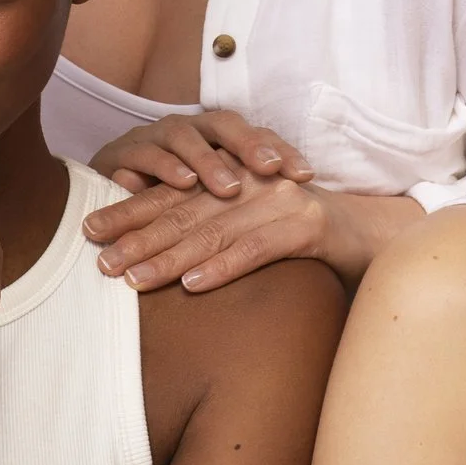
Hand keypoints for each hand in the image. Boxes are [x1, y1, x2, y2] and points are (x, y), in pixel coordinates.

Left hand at [85, 170, 370, 292]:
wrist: (377, 233)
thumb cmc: (308, 238)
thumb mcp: (256, 226)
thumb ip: (213, 228)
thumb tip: (155, 252)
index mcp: (237, 180)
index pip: (174, 195)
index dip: (130, 210)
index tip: (89, 229)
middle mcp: (254, 185)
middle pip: (185, 211)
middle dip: (137, 235)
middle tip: (97, 258)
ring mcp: (281, 203)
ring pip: (214, 231)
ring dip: (169, 257)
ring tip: (132, 279)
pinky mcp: (308, 228)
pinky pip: (258, 249)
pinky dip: (223, 267)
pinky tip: (193, 284)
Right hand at [89, 111, 313, 197]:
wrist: (110, 184)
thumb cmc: (171, 193)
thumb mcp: (209, 193)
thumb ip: (245, 194)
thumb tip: (297, 207)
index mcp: (214, 135)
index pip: (254, 134)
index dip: (281, 150)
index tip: (307, 175)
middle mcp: (188, 128)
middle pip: (223, 125)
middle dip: (249, 145)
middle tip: (272, 169)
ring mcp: (155, 136)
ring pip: (185, 137)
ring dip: (207, 161)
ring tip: (229, 187)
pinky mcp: (123, 152)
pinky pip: (145, 154)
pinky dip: (163, 167)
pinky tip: (182, 184)